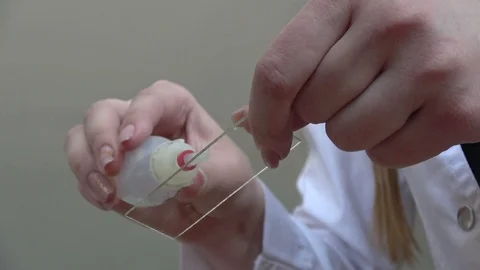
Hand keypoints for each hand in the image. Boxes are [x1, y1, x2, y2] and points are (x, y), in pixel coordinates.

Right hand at [64, 81, 263, 267]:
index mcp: (175, 107)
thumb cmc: (224, 180)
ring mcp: (121, 147)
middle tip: (112, 169)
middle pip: (103, 112)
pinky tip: (108, 203)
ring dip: (86, 165)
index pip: (152, 99)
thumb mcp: (227, 176)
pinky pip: (85, 174)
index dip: (138, 115)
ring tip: (108, 195)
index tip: (132, 143)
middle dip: (100, 138)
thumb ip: (208, 176)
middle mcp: (142, 120)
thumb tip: (185, 182)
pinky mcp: (111, 175)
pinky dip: (89, 188)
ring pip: (81, 138)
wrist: (216, 214)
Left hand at [246, 0, 479, 167]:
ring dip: (356, 131)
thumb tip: (248, 119)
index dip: (264, 115)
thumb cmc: (408, 20)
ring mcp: (429, 67)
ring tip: (388, 98)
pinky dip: (390, 146)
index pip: (279, 70)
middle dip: (324, 112)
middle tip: (359, 88)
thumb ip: (299, 62)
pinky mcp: (459, 110)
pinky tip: (413, 113)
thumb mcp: (349, 19)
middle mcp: (390, 24)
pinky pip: (388, 156)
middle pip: (313, 109)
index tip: (267, 137)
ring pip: (347, 138)